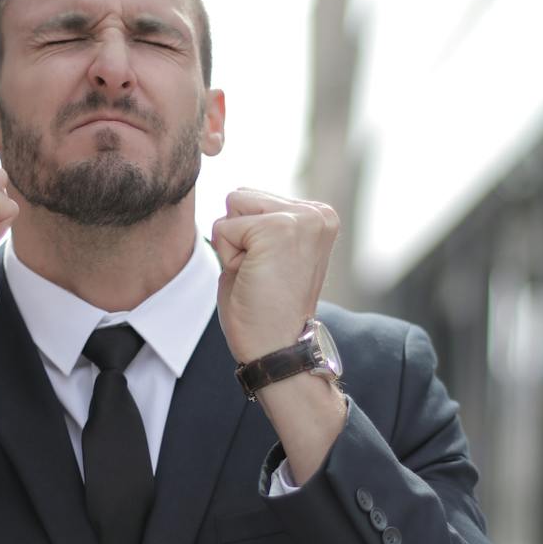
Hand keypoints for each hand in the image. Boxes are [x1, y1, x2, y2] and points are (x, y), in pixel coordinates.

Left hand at [210, 189, 338, 362]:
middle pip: (241, 197)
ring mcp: (301, 218)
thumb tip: (233, 194)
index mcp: (319, 216)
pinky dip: (228, 257)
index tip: (270, 271)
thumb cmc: (266, 309)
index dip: (247, 239)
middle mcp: (317, 212)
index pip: (252, 199)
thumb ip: (259, 221)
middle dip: (238, 237)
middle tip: (262, 274)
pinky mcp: (278, 229)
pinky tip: (254, 279)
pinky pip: (223, 229)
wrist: (277, 349)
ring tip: (258, 275)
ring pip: (232, 207)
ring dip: (234, 246)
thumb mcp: (268, 253)